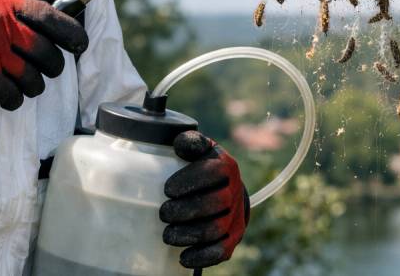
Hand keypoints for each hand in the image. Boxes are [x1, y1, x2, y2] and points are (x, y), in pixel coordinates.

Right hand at [0, 0, 86, 109]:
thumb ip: (30, 0)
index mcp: (6, 3)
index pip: (50, 15)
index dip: (72, 32)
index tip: (80, 45)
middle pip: (46, 53)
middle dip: (51, 68)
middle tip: (45, 71)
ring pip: (33, 78)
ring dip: (31, 87)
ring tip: (20, 83)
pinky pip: (12, 95)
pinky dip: (11, 100)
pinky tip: (3, 94)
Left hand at [160, 130, 249, 268]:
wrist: (225, 188)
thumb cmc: (202, 166)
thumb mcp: (199, 150)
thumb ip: (190, 143)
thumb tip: (178, 143)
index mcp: (226, 166)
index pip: (213, 172)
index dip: (191, 181)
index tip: (167, 189)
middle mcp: (235, 191)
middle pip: (215, 203)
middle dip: (186, 210)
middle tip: (163, 213)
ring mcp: (236, 216)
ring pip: (216, 229)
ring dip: (190, 234)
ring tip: (167, 235)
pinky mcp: (233, 237)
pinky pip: (222, 251)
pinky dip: (202, 257)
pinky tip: (184, 257)